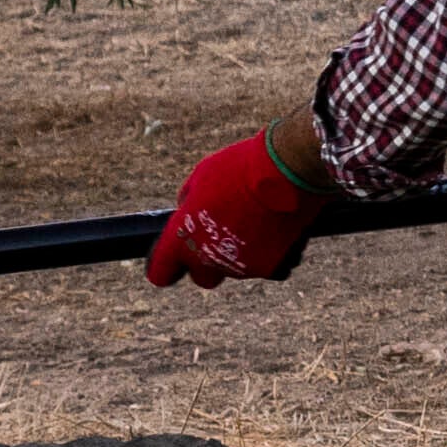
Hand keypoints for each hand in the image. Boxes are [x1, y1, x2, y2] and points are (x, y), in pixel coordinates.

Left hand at [145, 124, 318, 286]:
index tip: (176, 258)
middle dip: (209, 264)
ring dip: (242, 253)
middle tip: (222, 238)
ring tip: (258, 222)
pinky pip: (267, 268)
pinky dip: (272, 255)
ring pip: (236, 270)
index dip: (167, 266)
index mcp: (182, 237)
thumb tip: (188, 208)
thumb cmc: (240, 168)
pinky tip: (278, 231)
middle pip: (202, 278)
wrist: (285, 172)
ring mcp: (240, 267)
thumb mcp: (203, 175)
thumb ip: (190, 199)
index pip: (161, 272)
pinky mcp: (270, 269)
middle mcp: (207, 259)